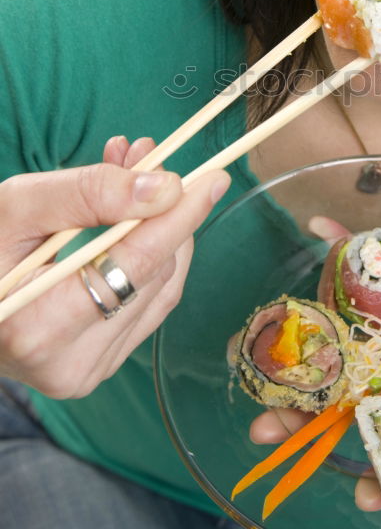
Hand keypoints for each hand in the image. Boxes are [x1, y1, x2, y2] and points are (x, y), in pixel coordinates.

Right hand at [0, 136, 228, 396]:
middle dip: (163, 210)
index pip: (137, 265)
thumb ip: (88, 193)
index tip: (213, 179)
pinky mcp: (101, 365)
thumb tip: (165, 188)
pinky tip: (134, 218)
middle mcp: (71, 365)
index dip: (179, 217)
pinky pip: (150, 303)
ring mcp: (89, 372)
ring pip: (162, 287)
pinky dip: (152, 254)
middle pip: (155, 274)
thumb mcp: (17, 207)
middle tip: (149, 156)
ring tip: (135, 176)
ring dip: (161, 228)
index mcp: (39, 328)